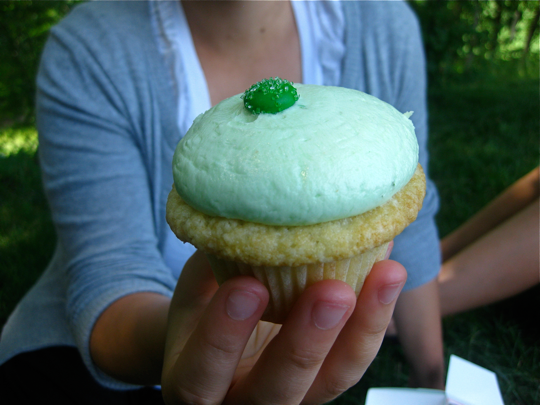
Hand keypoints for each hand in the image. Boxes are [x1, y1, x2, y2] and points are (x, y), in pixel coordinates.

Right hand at [161, 250, 405, 403]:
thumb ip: (209, 265)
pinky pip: (353, 361)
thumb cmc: (203, 313)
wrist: (219, 344)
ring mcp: (292, 397)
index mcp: (195, 383)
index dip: (223, 336)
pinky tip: (386, 275)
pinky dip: (373, 320)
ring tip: (385, 274)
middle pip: (275, 392)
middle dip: (305, 344)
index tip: (247, 287)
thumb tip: (239, 212)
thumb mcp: (195, 291)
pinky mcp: (324, 382)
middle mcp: (243, 402)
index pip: (201, 373)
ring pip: (330, 381)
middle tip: (332, 292)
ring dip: (359, 330)